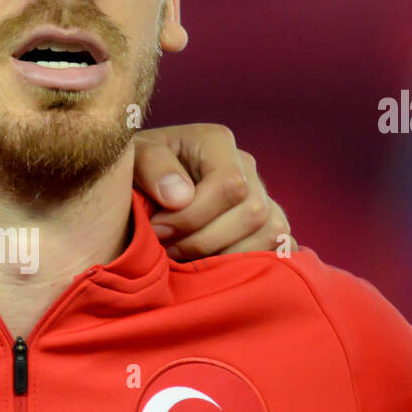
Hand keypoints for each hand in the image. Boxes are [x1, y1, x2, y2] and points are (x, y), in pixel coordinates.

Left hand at [134, 123, 297, 258]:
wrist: (137, 197)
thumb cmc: (133, 178)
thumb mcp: (130, 161)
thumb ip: (152, 167)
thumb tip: (180, 196)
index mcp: (216, 142)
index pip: (230, 184)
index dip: (193, 216)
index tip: (157, 230)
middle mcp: (247, 167)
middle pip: (252, 212)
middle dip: (205, 240)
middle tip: (168, 250)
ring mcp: (264, 199)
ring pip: (270, 234)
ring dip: (225, 257)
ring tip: (186, 261)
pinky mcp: (270, 228)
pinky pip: (281, 250)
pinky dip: (252, 266)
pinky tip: (215, 269)